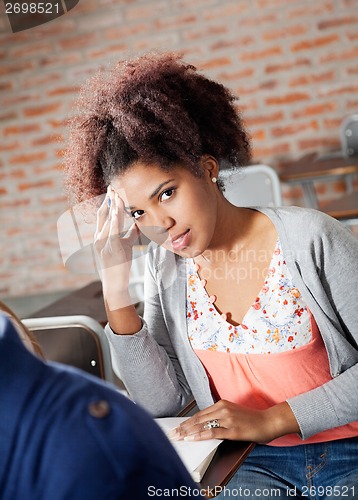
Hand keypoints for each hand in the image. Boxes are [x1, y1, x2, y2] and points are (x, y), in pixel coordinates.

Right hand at [94, 186, 138, 309]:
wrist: (114, 283)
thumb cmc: (119, 263)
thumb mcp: (126, 244)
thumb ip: (131, 232)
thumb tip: (139, 221)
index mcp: (100, 235)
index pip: (103, 214)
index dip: (107, 201)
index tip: (113, 189)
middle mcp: (99, 237)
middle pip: (103, 214)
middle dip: (108, 200)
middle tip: (114, 186)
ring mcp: (103, 244)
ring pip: (108, 221)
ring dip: (113, 207)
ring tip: (118, 194)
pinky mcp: (111, 250)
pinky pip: (112, 233)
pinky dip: (114, 222)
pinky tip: (117, 212)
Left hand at [168, 400, 298, 443]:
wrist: (269, 421)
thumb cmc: (252, 419)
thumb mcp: (233, 413)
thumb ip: (219, 416)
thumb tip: (204, 426)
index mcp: (222, 403)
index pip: (200, 414)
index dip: (187, 421)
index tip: (177, 427)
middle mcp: (223, 409)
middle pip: (198, 419)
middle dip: (183, 427)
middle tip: (172, 433)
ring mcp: (227, 419)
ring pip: (203, 425)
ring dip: (188, 432)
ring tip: (178, 437)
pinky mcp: (233, 429)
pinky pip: (213, 433)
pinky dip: (200, 436)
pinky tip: (192, 439)